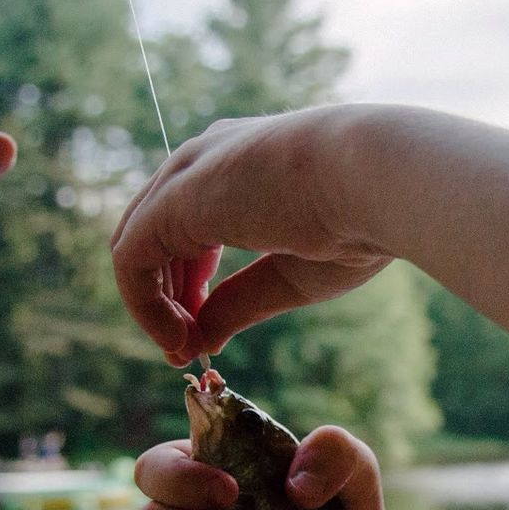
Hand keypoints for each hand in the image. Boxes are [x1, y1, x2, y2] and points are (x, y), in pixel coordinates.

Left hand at [111, 107, 392, 365]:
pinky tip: (176, 337)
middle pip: (155, 237)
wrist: (376, 180)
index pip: (188, 227)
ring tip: (184, 348)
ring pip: (136, 246)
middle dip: (166, 298)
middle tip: (186, 348)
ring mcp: (185, 174)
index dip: (189, 287)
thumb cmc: (356, 221)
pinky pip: (132, 259)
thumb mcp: (290, 274)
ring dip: (153, 307)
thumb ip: (239, 301)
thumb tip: (200, 339)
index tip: (203, 335)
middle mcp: (205, 161)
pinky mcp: (172, 199)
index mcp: (238, 166)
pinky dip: (143, 305)